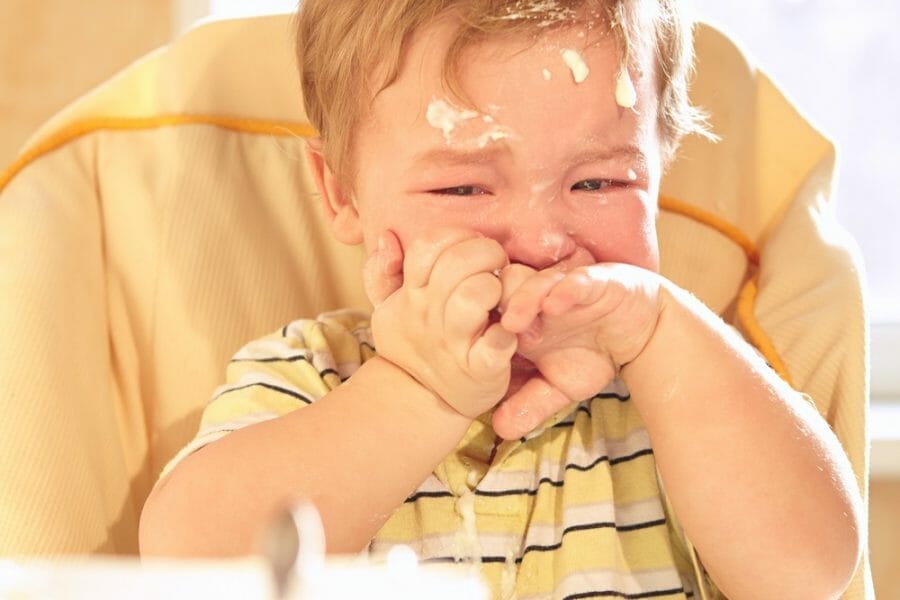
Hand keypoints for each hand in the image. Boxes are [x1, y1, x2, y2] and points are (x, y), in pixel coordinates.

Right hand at [366, 228, 517, 418]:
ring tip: (500, 297)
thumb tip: (387, 237)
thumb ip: (382, 271)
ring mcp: (454, 343)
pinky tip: (508, 330)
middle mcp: (429, 315)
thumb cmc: (413, 342)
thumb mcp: (387, 308)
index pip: (429, 245)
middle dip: (487, 253)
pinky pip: (498, 342)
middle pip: (458, 263)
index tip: (471, 246)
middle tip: (497, 265)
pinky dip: (508, 333)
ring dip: (497, 289)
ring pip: (476, 296)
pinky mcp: (480, 369)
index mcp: (412, 294)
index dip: (457, 236)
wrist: (417, 401)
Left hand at [491, 263, 661, 438]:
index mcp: (520, 322)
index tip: (463, 354)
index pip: (488, 317)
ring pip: (535, 282)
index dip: (475, 331)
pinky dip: (565, 291)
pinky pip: (576, 280)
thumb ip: (531, 405)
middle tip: (485, 332)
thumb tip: (499, 431)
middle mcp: (536, 301)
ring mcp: (562, 288)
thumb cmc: (593, 353)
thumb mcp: (560, 387)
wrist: (640, 334)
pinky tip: (556, 305)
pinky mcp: (593, 280)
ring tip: (514, 322)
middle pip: (502, 291)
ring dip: (523, 300)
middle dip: (492, 308)